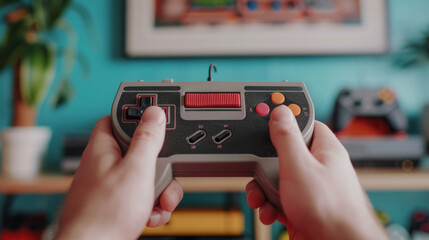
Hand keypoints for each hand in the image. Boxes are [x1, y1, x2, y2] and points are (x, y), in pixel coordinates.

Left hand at [56, 107, 182, 239]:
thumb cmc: (104, 215)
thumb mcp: (137, 169)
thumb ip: (147, 139)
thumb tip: (154, 113)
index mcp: (103, 148)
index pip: (117, 118)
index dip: (137, 116)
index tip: (157, 121)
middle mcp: (104, 165)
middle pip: (139, 152)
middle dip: (159, 166)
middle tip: (163, 175)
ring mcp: (110, 186)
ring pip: (143, 177)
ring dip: (159, 190)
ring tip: (158, 202)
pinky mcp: (115, 205)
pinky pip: (139, 196)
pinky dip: (150, 205)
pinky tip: (149, 215)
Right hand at [246, 105, 386, 239]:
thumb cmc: (331, 210)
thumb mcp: (300, 166)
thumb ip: (288, 137)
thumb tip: (281, 111)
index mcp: (324, 150)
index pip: (304, 125)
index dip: (285, 122)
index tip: (267, 122)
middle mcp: (318, 168)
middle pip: (283, 155)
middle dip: (265, 166)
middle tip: (259, 171)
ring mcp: (309, 189)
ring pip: (278, 179)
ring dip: (264, 189)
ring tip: (262, 197)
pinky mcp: (301, 208)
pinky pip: (279, 199)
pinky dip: (269, 206)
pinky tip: (271, 212)